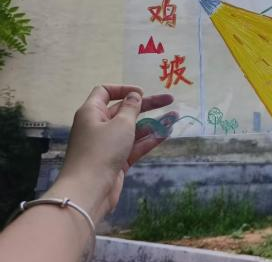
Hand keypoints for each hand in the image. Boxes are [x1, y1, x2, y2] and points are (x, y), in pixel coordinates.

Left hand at [45, 85, 173, 222]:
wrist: (89, 189)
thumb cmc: (102, 150)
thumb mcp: (120, 124)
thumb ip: (131, 108)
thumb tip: (134, 96)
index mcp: (92, 112)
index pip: (105, 92)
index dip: (123, 89)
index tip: (141, 93)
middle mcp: (98, 126)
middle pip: (124, 110)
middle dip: (147, 105)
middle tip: (169, 100)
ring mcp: (108, 144)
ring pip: (133, 129)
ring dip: (153, 123)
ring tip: (175, 118)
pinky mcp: (117, 160)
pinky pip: (135, 145)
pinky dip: (150, 139)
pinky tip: (167, 134)